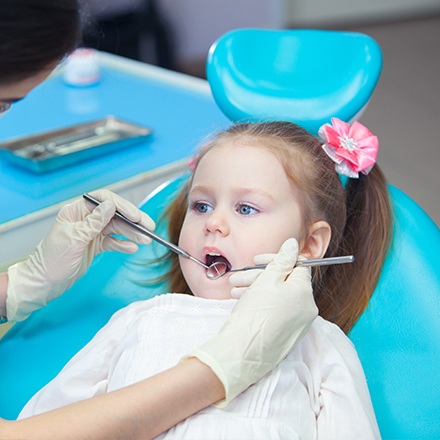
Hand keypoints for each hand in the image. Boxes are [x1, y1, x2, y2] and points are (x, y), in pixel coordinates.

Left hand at [6, 190, 154, 321]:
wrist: (43, 284)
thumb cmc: (51, 261)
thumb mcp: (74, 239)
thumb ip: (94, 222)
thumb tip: (111, 205)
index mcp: (76, 212)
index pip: (103, 200)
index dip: (121, 206)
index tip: (135, 216)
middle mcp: (85, 219)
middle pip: (114, 214)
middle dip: (132, 221)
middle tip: (149, 228)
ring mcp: (90, 233)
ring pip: (116, 228)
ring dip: (132, 233)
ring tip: (146, 240)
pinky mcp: (94, 245)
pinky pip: (113, 241)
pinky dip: (123, 244)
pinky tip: (133, 248)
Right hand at [187, 238, 317, 405]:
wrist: (241, 353)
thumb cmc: (254, 314)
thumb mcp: (267, 280)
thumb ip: (282, 260)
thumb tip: (294, 244)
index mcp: (305, 294)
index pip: (298, 265)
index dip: (276, 259)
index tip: (257, 259)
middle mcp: (306, 309)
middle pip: (285, 281)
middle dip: (260, 275)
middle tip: (239, 277)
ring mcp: (298, 324)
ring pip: (278, 296)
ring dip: (256, 288)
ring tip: (235, 290)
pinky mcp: (287, 334)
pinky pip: (276, 311)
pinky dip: (261, 303)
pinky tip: (241, 301)